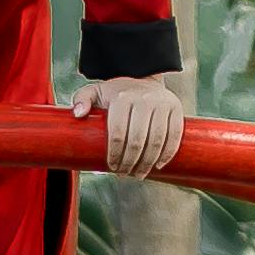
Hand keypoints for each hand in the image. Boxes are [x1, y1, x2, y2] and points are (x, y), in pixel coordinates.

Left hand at [72, 75, 187, 179]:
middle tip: (124, 174)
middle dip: (129, 162)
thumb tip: (78, 114)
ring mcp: (162, 104)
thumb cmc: (115, 94)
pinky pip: (174, 135)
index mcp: (122, 98)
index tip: (112, 167)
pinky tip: (158, 166)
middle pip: (137, 140)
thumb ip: (82, 99)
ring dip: (147, 163)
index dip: (115, 154)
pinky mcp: (176, 109)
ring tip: (139, 174)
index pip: (118, 133)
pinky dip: (167, 154)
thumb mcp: (95, 92)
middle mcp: (144, 99)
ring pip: (156, 141)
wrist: (143, 80)